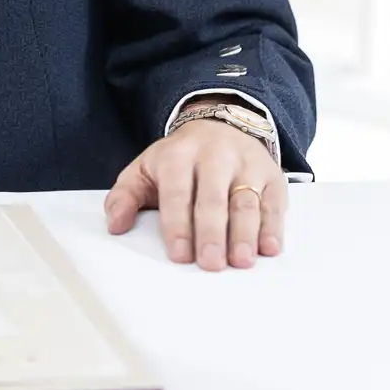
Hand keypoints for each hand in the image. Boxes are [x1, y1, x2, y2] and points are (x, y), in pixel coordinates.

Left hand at [104, 117, 287, 269]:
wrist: (219, 126)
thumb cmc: (178, 159)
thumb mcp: (145, 169)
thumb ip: (125, 196)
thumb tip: (115, 224)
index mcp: (177, 156)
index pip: (177, 192)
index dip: (178, 225)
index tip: (180, 254)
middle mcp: (214, 157)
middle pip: (213, 198)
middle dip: (211, 232)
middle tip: (210, 263)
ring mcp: (246, 165)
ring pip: (246, 201)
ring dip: (244, 234)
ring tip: (240, 261)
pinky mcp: (272, 176)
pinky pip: (273, 203)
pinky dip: (272, 227)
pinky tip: (268, 247)